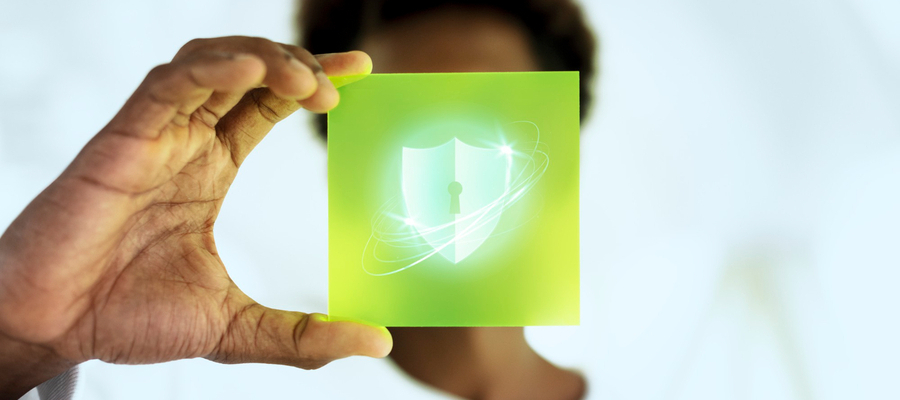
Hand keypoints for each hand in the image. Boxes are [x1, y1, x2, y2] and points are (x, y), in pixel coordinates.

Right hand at [0, 36, 389, 397]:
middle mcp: (185, 143)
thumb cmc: (129, 316)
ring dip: (262, 58)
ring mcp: (154, 137)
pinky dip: (209, 69)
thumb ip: (303, 335)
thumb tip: (377, 341)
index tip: (363, 72)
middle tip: (337, 85)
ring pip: (210, 64)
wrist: (54, 330)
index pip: (269, 104)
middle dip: (296, 63)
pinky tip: (251, 69)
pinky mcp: (120, 141)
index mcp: (210, 168)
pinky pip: (167, 86)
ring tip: (305, 80)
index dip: (313, 80)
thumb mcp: (237, 328)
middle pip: (247, 72)